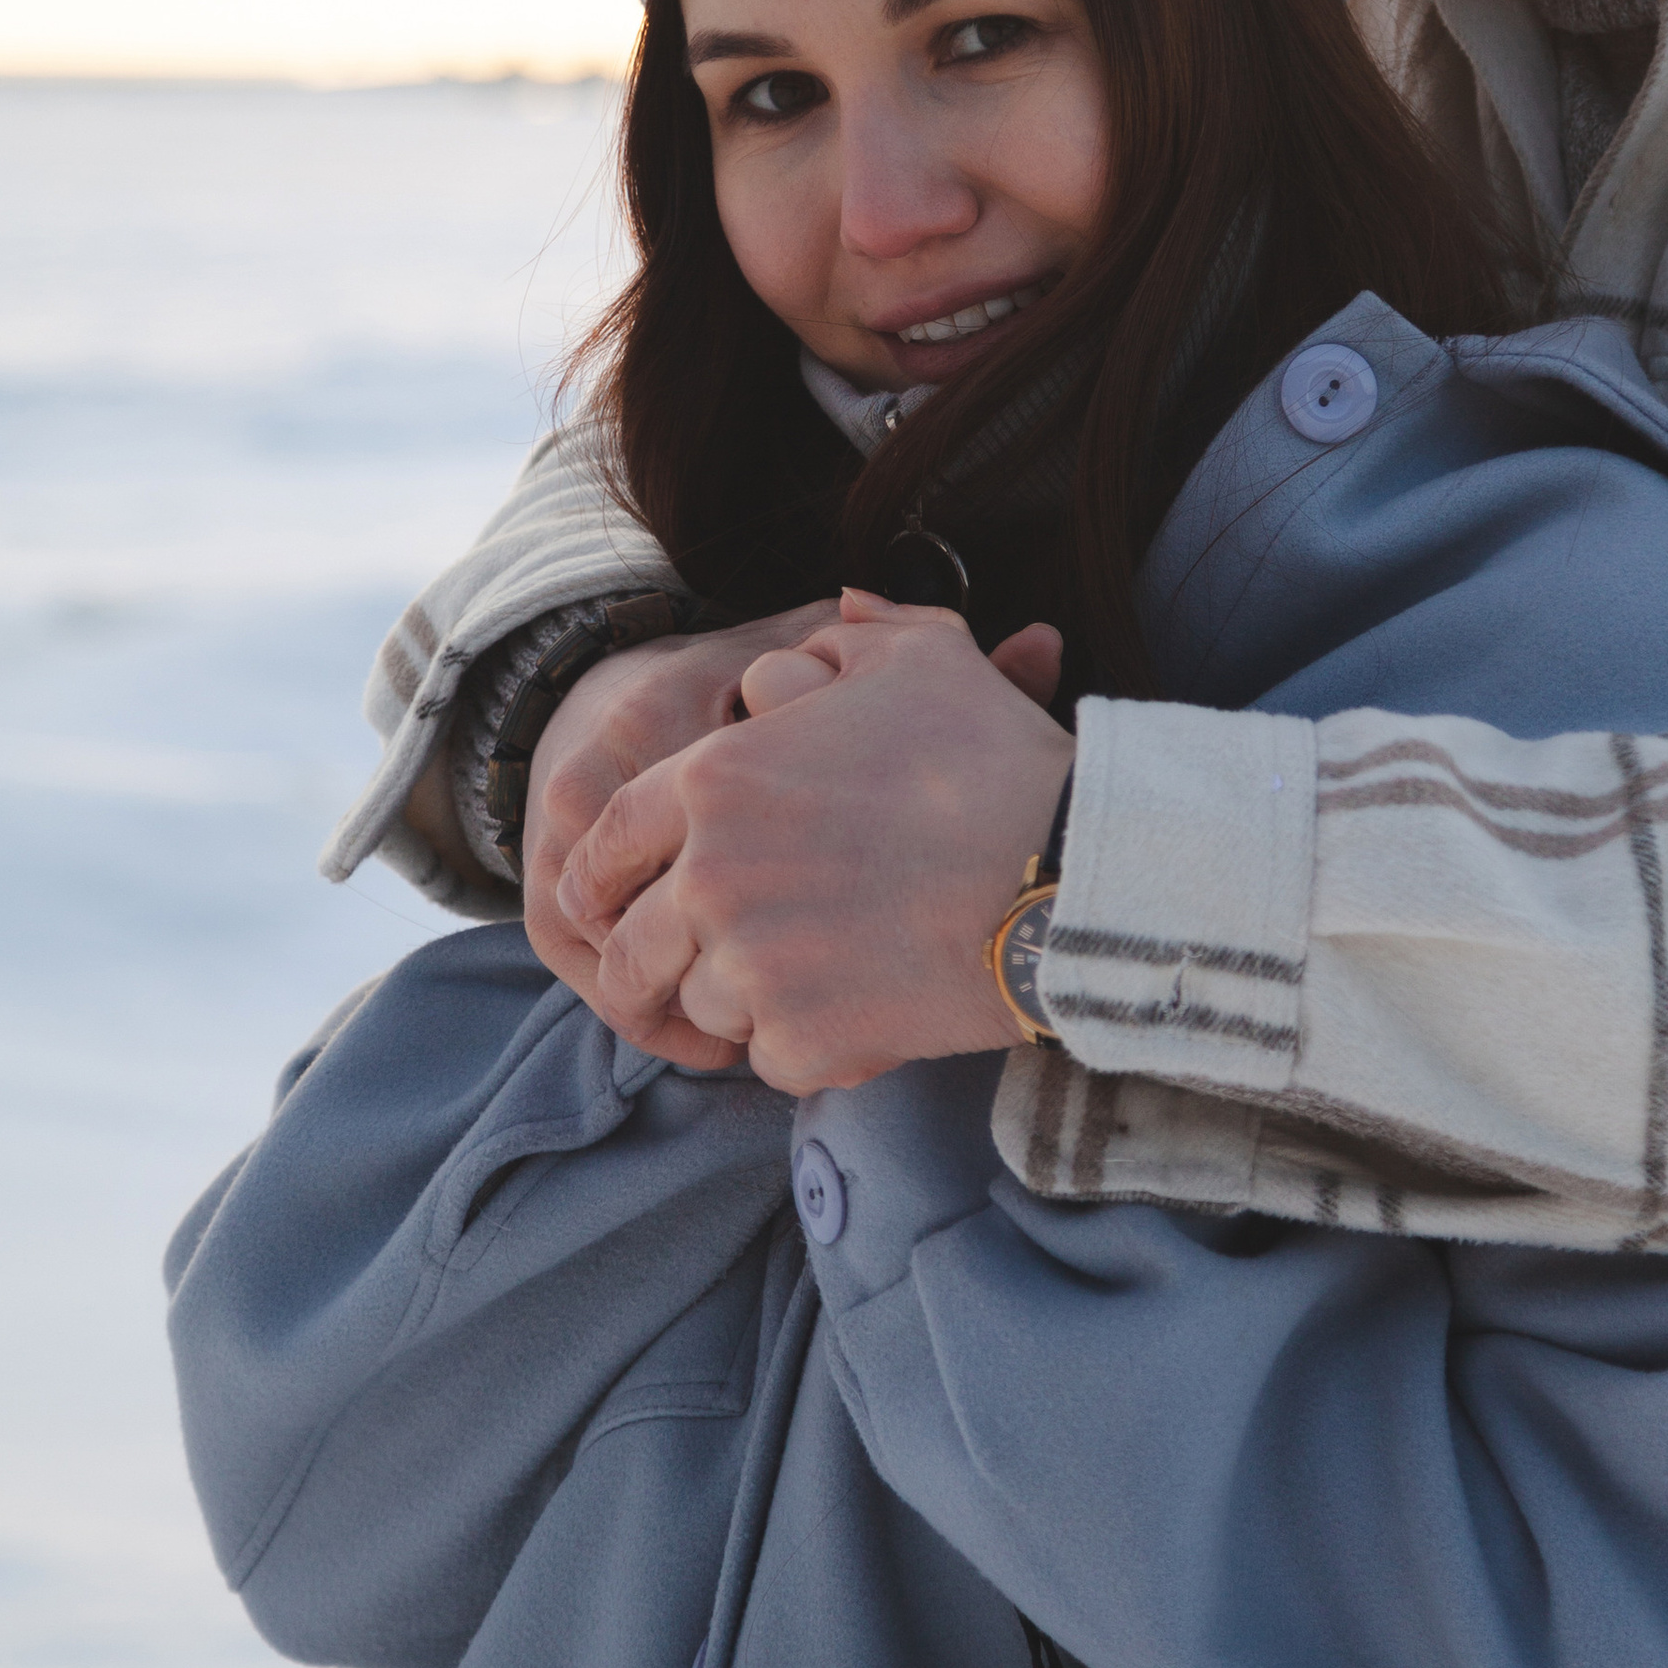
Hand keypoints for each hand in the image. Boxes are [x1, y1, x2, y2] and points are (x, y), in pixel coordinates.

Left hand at [555, 594, 1076, 1092]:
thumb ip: (850, 633)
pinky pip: (769, 1055)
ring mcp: (755, 971)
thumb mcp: (920, 658)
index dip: (598, 873)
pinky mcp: (806, 1042)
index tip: (607, 898)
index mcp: (712, 782)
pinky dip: (802, 1040)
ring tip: (796, 974)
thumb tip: (835, 611)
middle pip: (631, 947)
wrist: (1069, 872)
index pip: (604, 841)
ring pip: (699, 1006)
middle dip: (648, 959)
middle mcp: (712, 881)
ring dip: (734, 997)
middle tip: (686, 965)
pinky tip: (852, 1006)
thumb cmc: (992, 757)